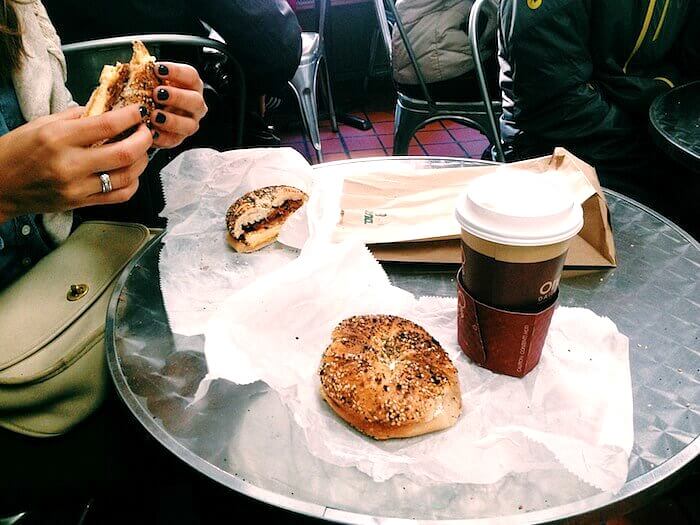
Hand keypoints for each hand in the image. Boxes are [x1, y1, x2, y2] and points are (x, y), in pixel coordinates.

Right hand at [0, 105, 152, 220]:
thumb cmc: (15, 151)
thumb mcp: (41, 124)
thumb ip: (76, 117)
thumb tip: (106, 109)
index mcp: (59, 138)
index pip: (107, 125)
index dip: (131, 117)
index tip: (139, 112)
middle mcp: (70, 164)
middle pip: (125, 153)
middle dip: (144, 140)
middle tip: (146, 131)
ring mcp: (77, 187)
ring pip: (127, 176)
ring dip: (142, 162)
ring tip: (141, 151)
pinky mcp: (81, 204)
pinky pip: (118, 196)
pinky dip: (132, 183)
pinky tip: (131, 173)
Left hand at [150, 62, 207, 148]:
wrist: (148, 114)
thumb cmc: (150, 93)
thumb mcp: (150, 80)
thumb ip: (147, 73)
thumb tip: (137, 64)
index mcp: (190, 86)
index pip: (191, 76)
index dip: (176, 72)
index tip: (158, 69)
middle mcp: (194, 105)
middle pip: (195, 101)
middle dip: (177, 97)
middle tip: (157, 94)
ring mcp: (189, 123)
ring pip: (189, 124)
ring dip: (172, 120)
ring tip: (154, 115)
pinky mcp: (179, 138)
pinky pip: (174, 140)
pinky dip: (162, 137)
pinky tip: (150, 131)